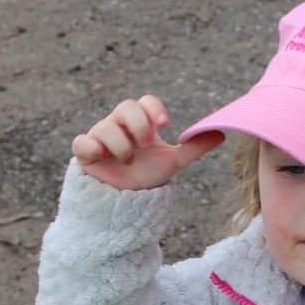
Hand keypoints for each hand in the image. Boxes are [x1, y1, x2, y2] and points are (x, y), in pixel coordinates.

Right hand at [71, 94, 223, 191]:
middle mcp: (118, 125)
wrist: (126, 202)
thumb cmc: (146, 177)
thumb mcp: (172, 162)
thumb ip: (193, 147)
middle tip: (148, 144)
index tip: (165, 124)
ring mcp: (99, 137)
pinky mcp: (85, 153)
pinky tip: (104, 158)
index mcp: (139, 123)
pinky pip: (82, 142)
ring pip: (106, 127)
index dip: (153, 108)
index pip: (144, 102)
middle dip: (139, 125)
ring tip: (130, 161)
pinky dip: (93, 148)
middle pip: (125, 107)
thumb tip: (221, 132)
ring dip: (122, 145)